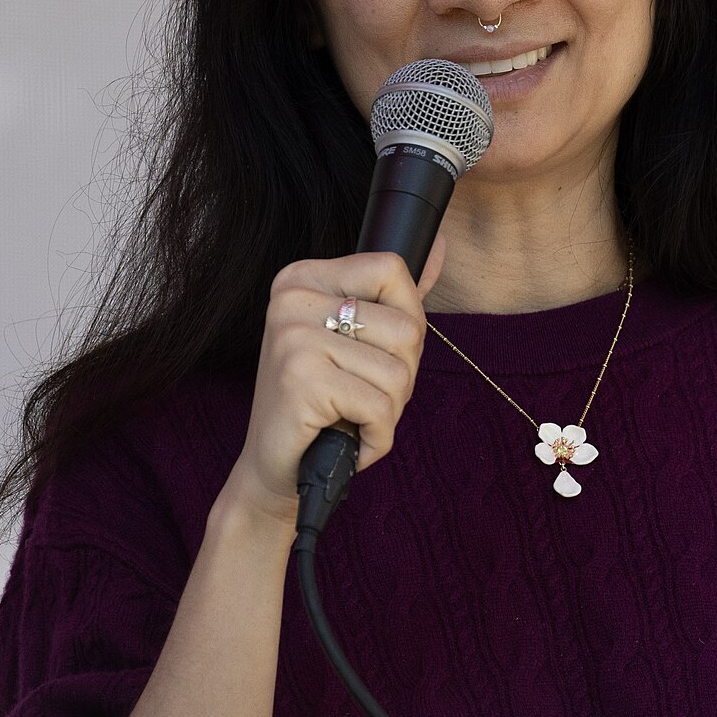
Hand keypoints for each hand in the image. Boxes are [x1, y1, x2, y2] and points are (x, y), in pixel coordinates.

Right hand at [221, 234, 446, 530]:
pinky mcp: (301, 378)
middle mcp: (292, 298)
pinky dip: (376, 437)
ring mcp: (293, 336)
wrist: (275, 469)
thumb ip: (395, 298)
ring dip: (387, 412)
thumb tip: (441, 248)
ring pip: (399, 373)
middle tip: (358, 397)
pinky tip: (345, 440)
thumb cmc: (324, 404)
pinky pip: (380, 408)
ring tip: (348, 418)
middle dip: (400, 377)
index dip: (407, 322)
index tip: (374, 352)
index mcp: (303, 277)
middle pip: (407, 328)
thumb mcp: (357, 341)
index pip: (392, 269)